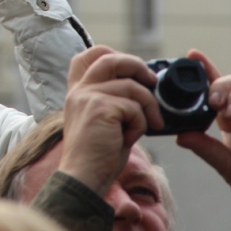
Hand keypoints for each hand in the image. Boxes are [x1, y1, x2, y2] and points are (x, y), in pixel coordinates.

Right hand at [57, 46, 161, 195]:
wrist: (83, 178)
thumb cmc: (97, 156)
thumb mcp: (100, 121)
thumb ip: (112, 100)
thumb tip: (142, 87)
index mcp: (77, 92)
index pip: (87, 55)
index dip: (112, 53)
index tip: (130, 68)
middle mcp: (80, 90)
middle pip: (111, 58)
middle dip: (138, 67)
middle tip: (152, 82)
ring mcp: (88, 96)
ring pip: (132, 86)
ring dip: (147, 107)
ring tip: (147, 126)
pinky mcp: (101, 108)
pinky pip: (135, 108)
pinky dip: (140, 125)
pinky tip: (129, 139)